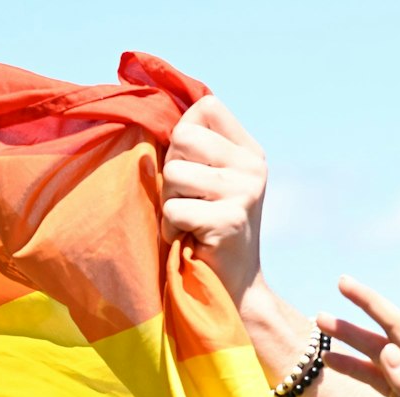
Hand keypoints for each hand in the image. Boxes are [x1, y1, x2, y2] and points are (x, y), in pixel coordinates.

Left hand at [161, 96, 267, 307]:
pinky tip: (189, 239)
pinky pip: (174, 209)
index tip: (192, 167)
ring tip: (189, 221)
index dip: (183, 133)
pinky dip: (171, 228)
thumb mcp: (207, 178)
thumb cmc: (205, 228)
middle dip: (171, 169)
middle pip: (183, 136)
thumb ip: (192, 146)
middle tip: (188, 200)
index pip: (206, 107)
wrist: (233, 288)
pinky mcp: (230, 220)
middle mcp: (253, 166)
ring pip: (174, 173)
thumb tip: (146, 105)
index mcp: (249, 150)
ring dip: (169, 201)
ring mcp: (245, 192)